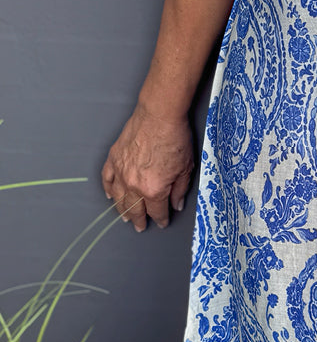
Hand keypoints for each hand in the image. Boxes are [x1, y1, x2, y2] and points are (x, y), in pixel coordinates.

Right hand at [101, 101, 193, 232]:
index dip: (161, 218)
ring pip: (118, 198)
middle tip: (140, 226)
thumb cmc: (175, 138)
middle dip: (139, 219)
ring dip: (121, 209)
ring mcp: (121, 172)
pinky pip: (106, 179)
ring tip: (125, 216)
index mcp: (154, 190)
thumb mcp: (186, 169)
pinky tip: (110, 195)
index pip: (157, 211)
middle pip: (134, 209)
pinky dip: (108, 189)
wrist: (159, 115)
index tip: (162, 222)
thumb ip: (179, 190)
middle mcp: (134, 185)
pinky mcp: (113, 159)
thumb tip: (176, 204)